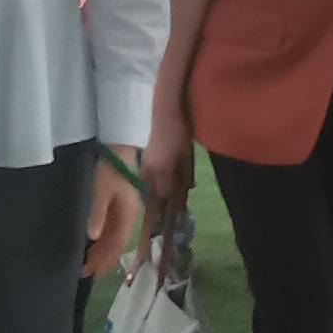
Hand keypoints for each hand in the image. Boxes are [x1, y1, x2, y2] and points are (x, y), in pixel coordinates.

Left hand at [83, 147, 144, 280]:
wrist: (120, 149)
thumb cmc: (110, 168)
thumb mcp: (101, 190)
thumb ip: (97, 213)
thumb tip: (93, 236)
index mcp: (127, 216)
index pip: (116, 246)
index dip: (104, 261)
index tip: (90, 273)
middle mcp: (129, 218)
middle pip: (116, 245)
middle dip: (102, 260)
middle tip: (84, 273)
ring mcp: (125, 213)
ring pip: (114, 239)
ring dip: (102, 252)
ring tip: (87, 263)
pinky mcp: (120, 207)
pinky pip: (112, 231)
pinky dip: (103, 241)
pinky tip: (94, 245)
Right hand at [143, 109, 192, 225]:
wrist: (166, 111)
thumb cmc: (181, 131)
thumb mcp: (188, 156)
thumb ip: (187, 175)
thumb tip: (188, 189)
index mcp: (162, 170)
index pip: (165, 196)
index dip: (172, 209)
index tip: (177, 220)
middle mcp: (149, 171)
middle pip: (154, 196)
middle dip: (160, 209)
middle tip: (168, 221)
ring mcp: (144, 165)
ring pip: (149, 189)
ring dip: (156, 198)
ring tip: (163, 210)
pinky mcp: (143, 161)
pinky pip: (147, 181)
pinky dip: (153, 188)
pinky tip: (160, 190)